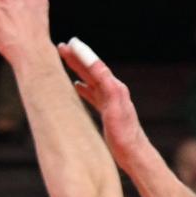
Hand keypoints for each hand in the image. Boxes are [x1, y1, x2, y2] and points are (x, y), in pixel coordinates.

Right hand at [58, 40, 142, 155]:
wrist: (133, 153)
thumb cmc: (124, 133)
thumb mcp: (114, 106)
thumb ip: (106, 85)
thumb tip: (95, 64)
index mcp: (115, 88)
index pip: (96, 66)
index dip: (82, 54)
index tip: (69, 43)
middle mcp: (114, 92)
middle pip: (92, 70)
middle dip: (78, 58)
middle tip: (62, 46)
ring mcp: (111, 102)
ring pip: (91, 80)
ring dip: (78, 69)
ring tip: (65, 60)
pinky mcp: (108, 112)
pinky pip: (93, 95)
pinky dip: (83, 88)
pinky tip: (76, 86)